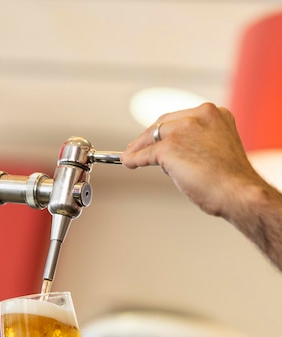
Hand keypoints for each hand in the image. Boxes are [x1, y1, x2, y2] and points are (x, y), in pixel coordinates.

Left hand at [121, 102, 262, 218]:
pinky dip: (135, 159)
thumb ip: (198, 146)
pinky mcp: (168, 148)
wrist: (238, 192)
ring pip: (152, 137)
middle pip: (163, 123)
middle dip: (148, 136)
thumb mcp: (217, 151)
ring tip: (130, 156)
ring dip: (138, 148)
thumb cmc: (232, 180)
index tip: (155, 138)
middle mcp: (198, 115)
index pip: (181, 119)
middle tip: (136, 147)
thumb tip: (171, 158)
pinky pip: (145, 154)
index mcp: (214, 114)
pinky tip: (129, 162)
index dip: (165, 130)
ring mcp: (182, 130)